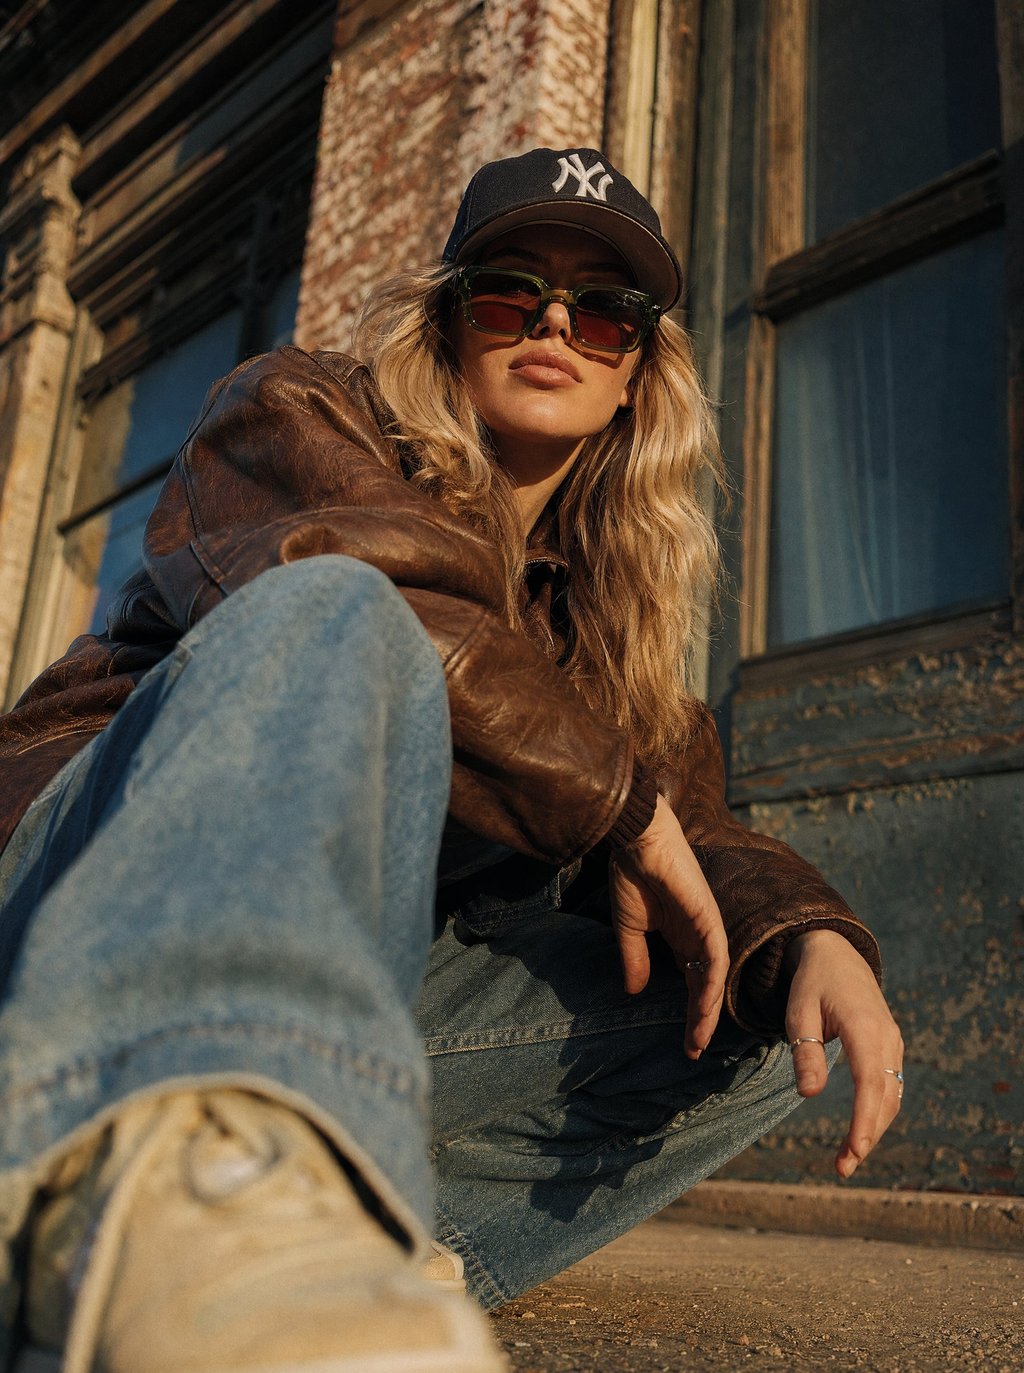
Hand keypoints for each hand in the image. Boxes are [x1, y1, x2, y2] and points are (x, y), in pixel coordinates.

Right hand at [610, 795, 729, 1058]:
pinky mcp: (708, 918)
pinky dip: (710, 984)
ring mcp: (706, 927)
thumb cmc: (631, 873)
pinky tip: (703, 1007)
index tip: (685, 1044)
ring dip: (707, 1010)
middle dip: (700, 1020)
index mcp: (680, 936)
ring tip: (697, 1039)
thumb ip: (634, 958)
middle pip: (705, 986)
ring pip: (713, 978)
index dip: (689, 1013)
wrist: (636, 839)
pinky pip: (715, 958)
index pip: (690, 982)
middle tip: (694, 1050)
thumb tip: (634, 992)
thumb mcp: (629, 926)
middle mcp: (697, 936)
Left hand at [784, 928, 903, 1177]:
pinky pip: (890, 1086)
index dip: (864, 1120)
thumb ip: (804, 1051)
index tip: (854, 1150)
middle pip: (885, 1098)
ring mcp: (893, 1042)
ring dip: (874, 1128)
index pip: (870, 1083)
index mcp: (864, 1027)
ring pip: (891, 1096)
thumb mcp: (799, 1011)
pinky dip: (878, 1112)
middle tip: (842, 1168)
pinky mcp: (890, 1047)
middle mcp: (887, 1037)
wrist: (835, 953)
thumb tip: (810, 1095)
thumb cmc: (812, 982)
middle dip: (867, 1135)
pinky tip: (861, 1131)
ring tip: (847, 1158)